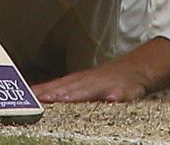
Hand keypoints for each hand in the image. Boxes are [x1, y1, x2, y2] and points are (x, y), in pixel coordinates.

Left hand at [31, 37, 169, 102]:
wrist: (139, 68)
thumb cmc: (107, 80)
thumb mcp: (85, 84)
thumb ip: (65, 89)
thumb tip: (39, 94)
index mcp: (80, 80)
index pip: (58, 85)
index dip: (45, 90)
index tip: (30, 95)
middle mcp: (91, 81)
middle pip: (71, 87)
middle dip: (57, 92)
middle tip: (43, 99)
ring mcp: (108, 84)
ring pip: (92, 89)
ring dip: (79, 94)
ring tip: (66, 99)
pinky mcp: (126, 90)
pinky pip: (121, 94)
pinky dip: (116, 96)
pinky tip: (111, 100)